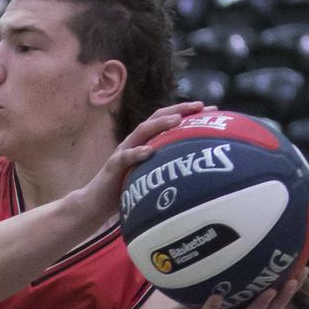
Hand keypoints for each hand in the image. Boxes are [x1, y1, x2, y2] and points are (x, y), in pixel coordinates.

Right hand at [72, 101, 206, 222]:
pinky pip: (125, 157)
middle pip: (156, 118)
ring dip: (160, 124)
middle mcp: (134, 142)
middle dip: (179, 110)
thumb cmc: (126, 189)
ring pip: (141, 132)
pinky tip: (149, 151)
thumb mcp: (151, 174)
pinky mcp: (113, 167)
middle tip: (201, 106)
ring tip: (178, 120)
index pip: (167, 120)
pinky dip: (137, 153)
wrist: (95, 203)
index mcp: (145, 142)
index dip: (188, 112)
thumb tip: (198, 168)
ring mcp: (123, 152)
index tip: (212, 109)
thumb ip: (167, 166)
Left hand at [156, 268, 308, 308]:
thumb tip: (244, 247)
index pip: (272, 304)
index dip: (289, 290)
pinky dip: (212, 308)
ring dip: (257, 306)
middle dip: (283, 298)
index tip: (302, 270)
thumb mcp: (216, 290)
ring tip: (269, 290)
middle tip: (295, 280)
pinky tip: (216, 296)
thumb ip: (231, 278)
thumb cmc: (195, 307)